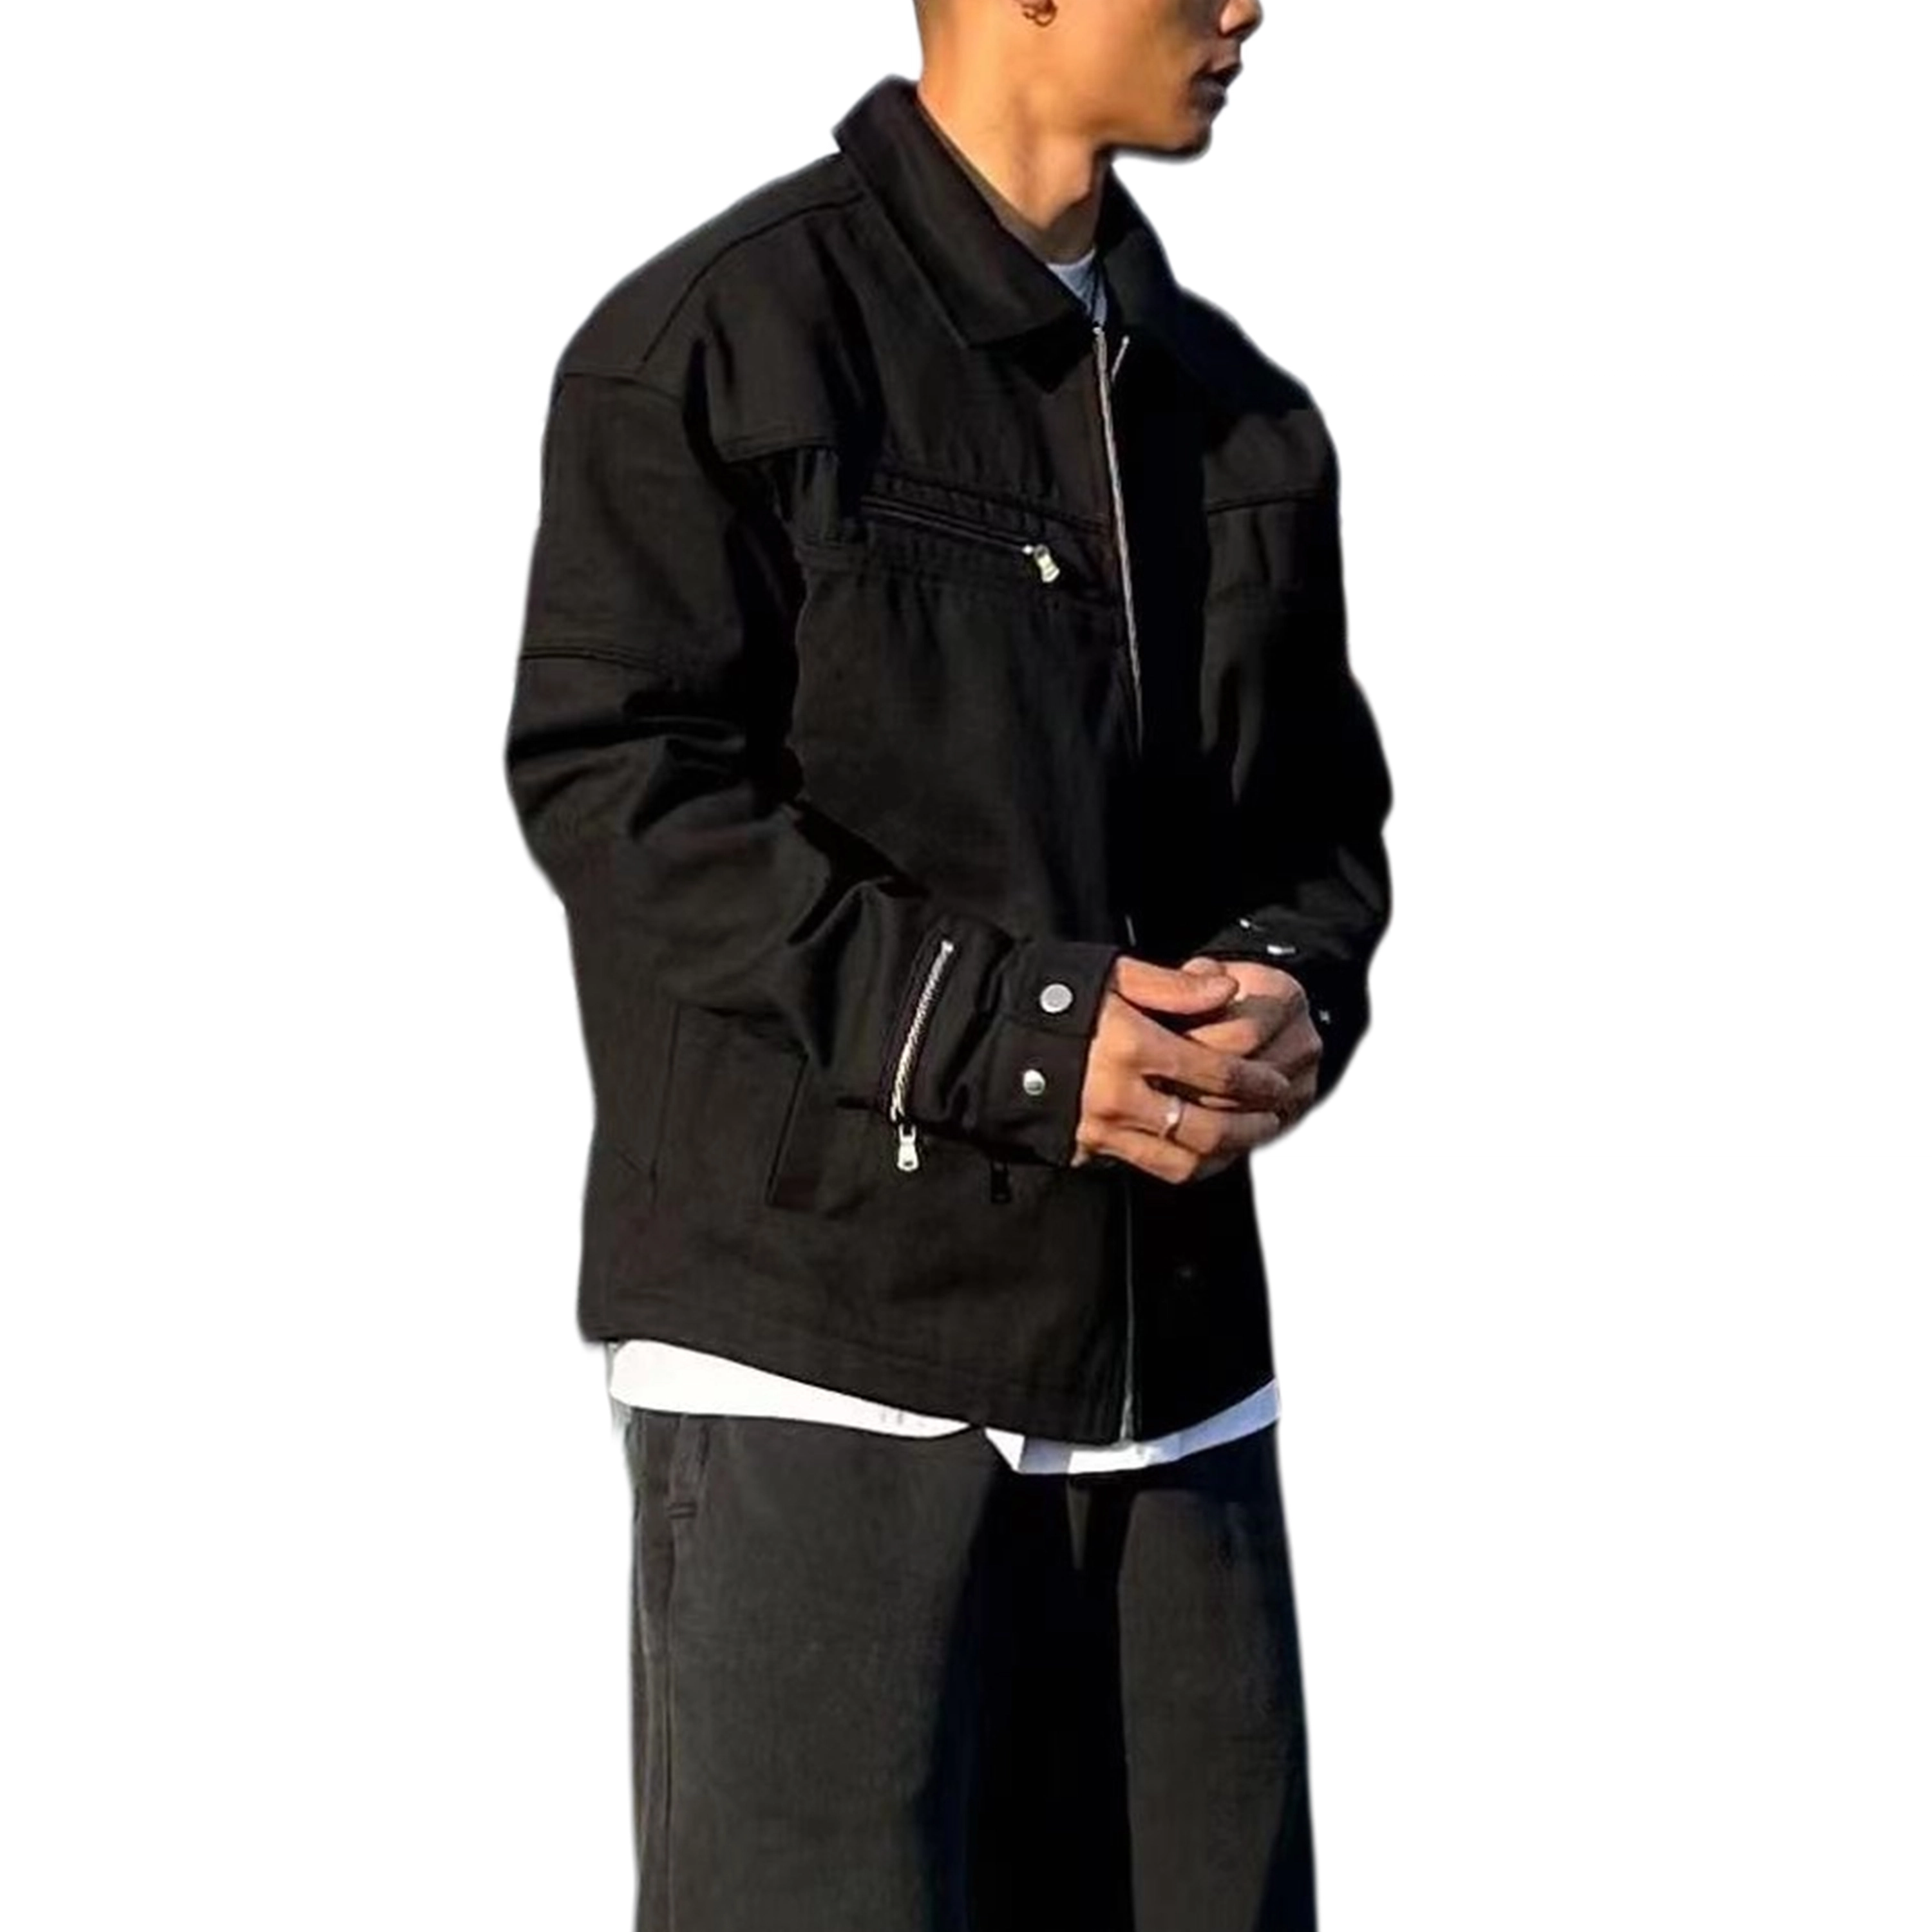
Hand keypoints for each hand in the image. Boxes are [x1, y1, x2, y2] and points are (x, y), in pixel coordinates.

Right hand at [1069, 956, 1299, 1182]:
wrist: (981, 1035)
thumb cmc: (1047, 997)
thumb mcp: (1108, 973)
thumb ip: (1172, 986)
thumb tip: (1227, 988)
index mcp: (1130, 1046)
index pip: (1215, 1073)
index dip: (1256, 1081)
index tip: (1277, 1082)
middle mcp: (1118, 1094)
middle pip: (1207, 1127)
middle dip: (1250, 1125)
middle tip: (1273, 1115)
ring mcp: (1100, 1128)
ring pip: (1181, 1160)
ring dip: (1223, 1154)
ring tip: (1246, 1139)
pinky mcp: (1084, 1149)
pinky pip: (1148, 1168)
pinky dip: (1185, 1166)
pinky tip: (1203, 1153)